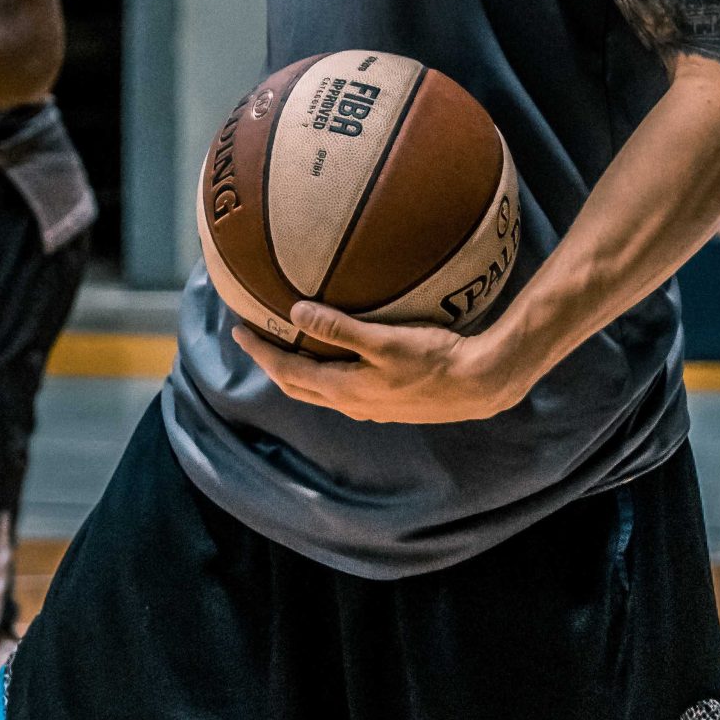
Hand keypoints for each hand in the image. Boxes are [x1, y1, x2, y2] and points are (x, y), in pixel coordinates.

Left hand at [235, 300, 534, 424]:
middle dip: (272, 363)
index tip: (239, 331)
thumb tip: (295, 313)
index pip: (287, 373)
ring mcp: (371, 407)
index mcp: (343, 389)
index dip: (260, 353)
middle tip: (254, 339)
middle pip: (298, 387)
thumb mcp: (385, 340)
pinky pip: (343, 388)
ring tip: (289, 346)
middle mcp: (352, 404)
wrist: (480, 385)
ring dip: (299, 370)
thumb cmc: (435, 360)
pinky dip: (326, 372)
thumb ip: (339, 327)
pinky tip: (339, 356)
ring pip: (320, 390)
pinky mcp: (389, 403)